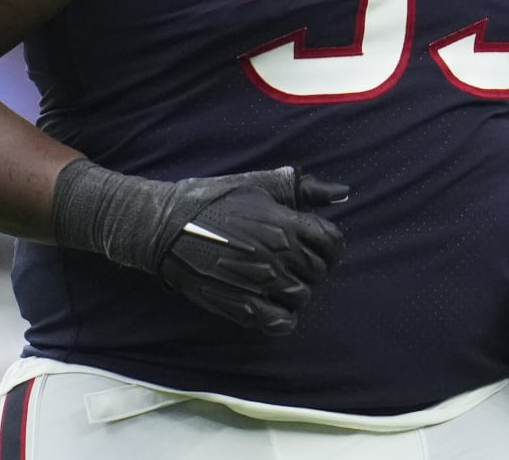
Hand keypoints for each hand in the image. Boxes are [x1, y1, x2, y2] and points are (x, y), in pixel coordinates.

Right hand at [157, 169, 347, 333]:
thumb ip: (302, 189)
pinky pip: (282, 322)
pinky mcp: (242, 306)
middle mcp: (278, 254)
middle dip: (309, 266)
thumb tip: (342, 191)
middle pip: (319, 271)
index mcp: (285, 223)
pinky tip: (270, 304)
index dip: (329, 246)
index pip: (333, 243)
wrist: (166, 227)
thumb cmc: (212, 200)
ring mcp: (261, 282)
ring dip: (295, 290)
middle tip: (287, 261)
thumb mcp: (256, 186)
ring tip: (275, 280)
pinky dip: (282, 317)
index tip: (314, 246)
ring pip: (302, 297)